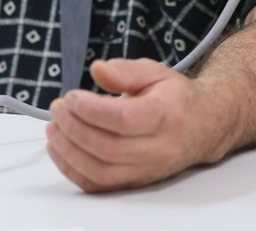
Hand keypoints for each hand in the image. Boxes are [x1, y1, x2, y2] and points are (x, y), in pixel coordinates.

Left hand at [44, 58, 218, 192]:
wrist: (202, 127)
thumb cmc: (175, 98)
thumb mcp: (156, 72)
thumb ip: (126, 71)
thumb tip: (97, 70)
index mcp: (165, 117)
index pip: (123, 120)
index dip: (91, 110)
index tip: (70, 97)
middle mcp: (158, 149)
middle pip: (108, 148)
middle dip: (74, 128)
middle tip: (57, 108)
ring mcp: (147, 170)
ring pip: (101, 171)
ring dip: (69, 151)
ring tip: (53, 127)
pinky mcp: (136, 182)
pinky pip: (99, 185)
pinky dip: (72, 170)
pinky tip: (59, 149)